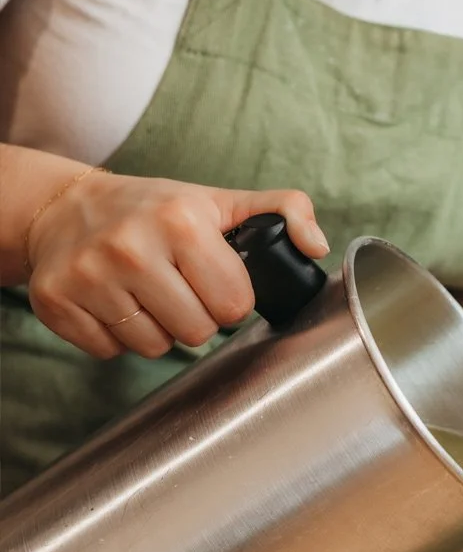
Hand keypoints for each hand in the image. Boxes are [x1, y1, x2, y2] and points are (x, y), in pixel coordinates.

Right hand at [25, 173, 329, 359]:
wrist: (66, 208)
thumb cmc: (154, 209)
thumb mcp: (220, 201)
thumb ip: (284, 211)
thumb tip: (316, 246)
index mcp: (181, 221)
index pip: (233, 303)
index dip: (232, 299)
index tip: (218, 283)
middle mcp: (131, 248)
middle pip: (196, 333)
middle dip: (197, 317)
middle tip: (183, 289)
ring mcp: (89, 277)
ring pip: (154, 348)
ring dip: (159, 330)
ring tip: (150, 295)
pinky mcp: (56, 302)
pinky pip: (110, 351)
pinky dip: (118, 336)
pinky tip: (117, 303)